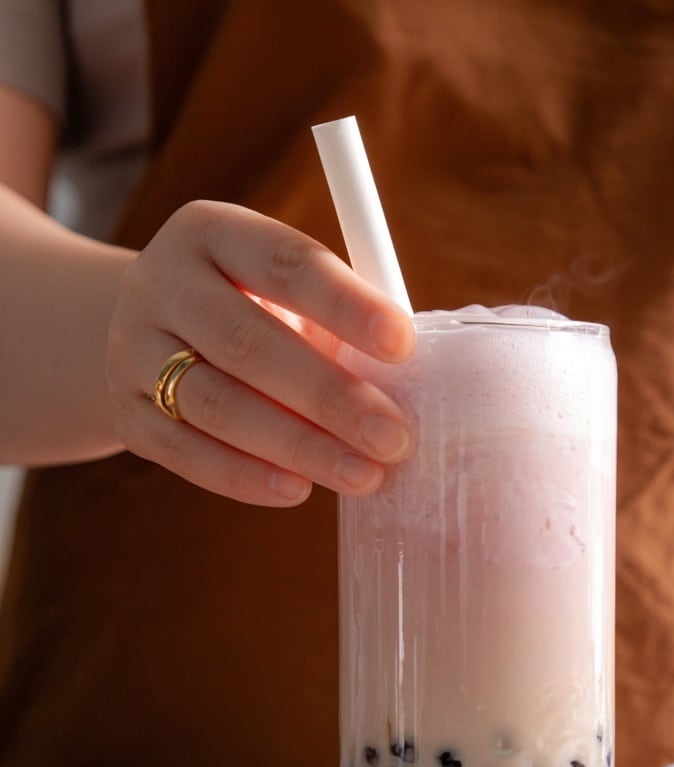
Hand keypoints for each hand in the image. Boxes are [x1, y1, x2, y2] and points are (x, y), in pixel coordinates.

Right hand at [104, 200, 414, 504]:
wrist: (147, 332)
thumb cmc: (253, 310)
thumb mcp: (285, 292)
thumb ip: (338, 321)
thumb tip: (413, 381)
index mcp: (212, 232)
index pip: (284, 262)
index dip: (346, 304)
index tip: (402, 344)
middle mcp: (161, 283)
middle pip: (248, 344)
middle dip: (330, 397)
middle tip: (394, 438)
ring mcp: (131, 350)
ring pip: (217, 405)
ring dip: (297, 446)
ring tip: (363, 475)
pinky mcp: (125, 413)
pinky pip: (185, 452)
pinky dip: (243, 476)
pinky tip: (298, 491)